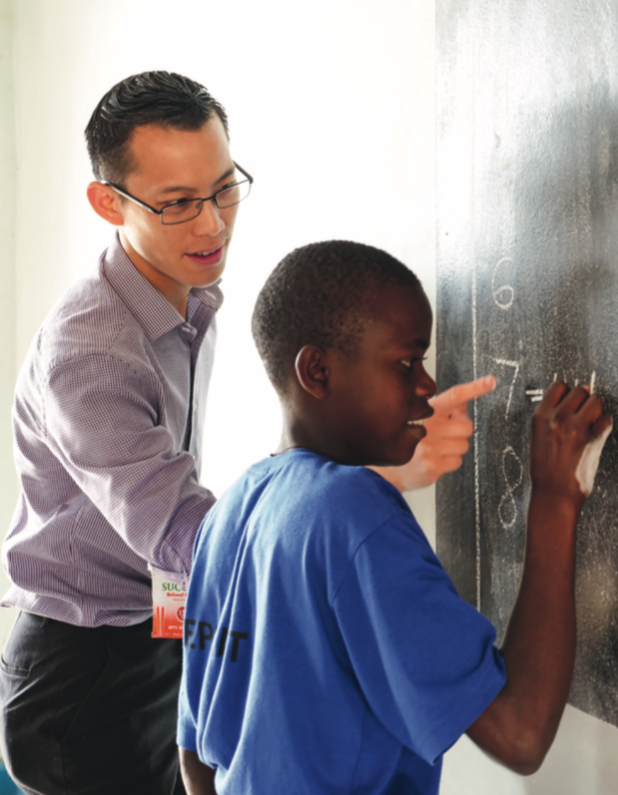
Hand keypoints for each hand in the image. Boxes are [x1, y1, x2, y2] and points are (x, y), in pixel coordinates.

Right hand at [371, 374, 496, 491]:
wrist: (388, 470)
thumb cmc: (409, 441)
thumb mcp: (422, 418)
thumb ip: (445, 410)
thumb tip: (464, 404)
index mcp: (427, 411)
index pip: (455, 397)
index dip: (475, 388)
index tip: (491, 381)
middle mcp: (429, 427)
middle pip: (467, 427)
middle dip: (460, 432)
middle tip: (445, 436)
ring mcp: (430, 447)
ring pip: (464, 446)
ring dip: (454, 449)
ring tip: (437, 450)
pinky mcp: (433, 466)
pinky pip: (457, 462)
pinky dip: (449, 462)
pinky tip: (435, 460)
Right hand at [530, 381, 611, 501]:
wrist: (554, 493)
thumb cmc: (545, 469)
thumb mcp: (538, 437)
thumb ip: (552, 416)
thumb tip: (575, 396)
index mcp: (541, 417)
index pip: (559, 386)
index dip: (568, 392)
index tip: (571, 400)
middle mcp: (558, 419)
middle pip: (580, 391)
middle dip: (584, 400)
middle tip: (582, 414)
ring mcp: (576, 428)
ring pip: (596, 401)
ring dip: (596, 410)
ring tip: (590, 423)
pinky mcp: (593, 439)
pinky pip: (606, 419)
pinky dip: (604, 424)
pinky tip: (596, 434)